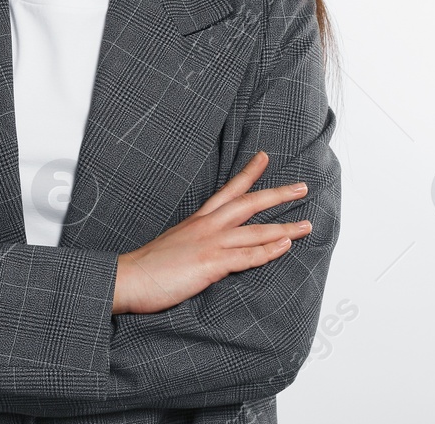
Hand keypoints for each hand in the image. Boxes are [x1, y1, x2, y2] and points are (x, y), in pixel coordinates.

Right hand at [113, 150, 312, 314]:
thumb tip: (209, 247)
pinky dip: (268, 251)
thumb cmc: (148, 266)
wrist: (128, 277)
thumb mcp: (175, 245)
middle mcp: (206, 227)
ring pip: (255, 231)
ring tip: (306, 225)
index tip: (265, 158)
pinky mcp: (211, 264)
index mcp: (197, 220)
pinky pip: (247, 256)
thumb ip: (195, 241)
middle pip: (248, 203)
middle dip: (277, 194)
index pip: (228, 191)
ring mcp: (210, 244)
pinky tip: (284, 246)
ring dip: (284, 227)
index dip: (248, 174)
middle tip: (302, 187)